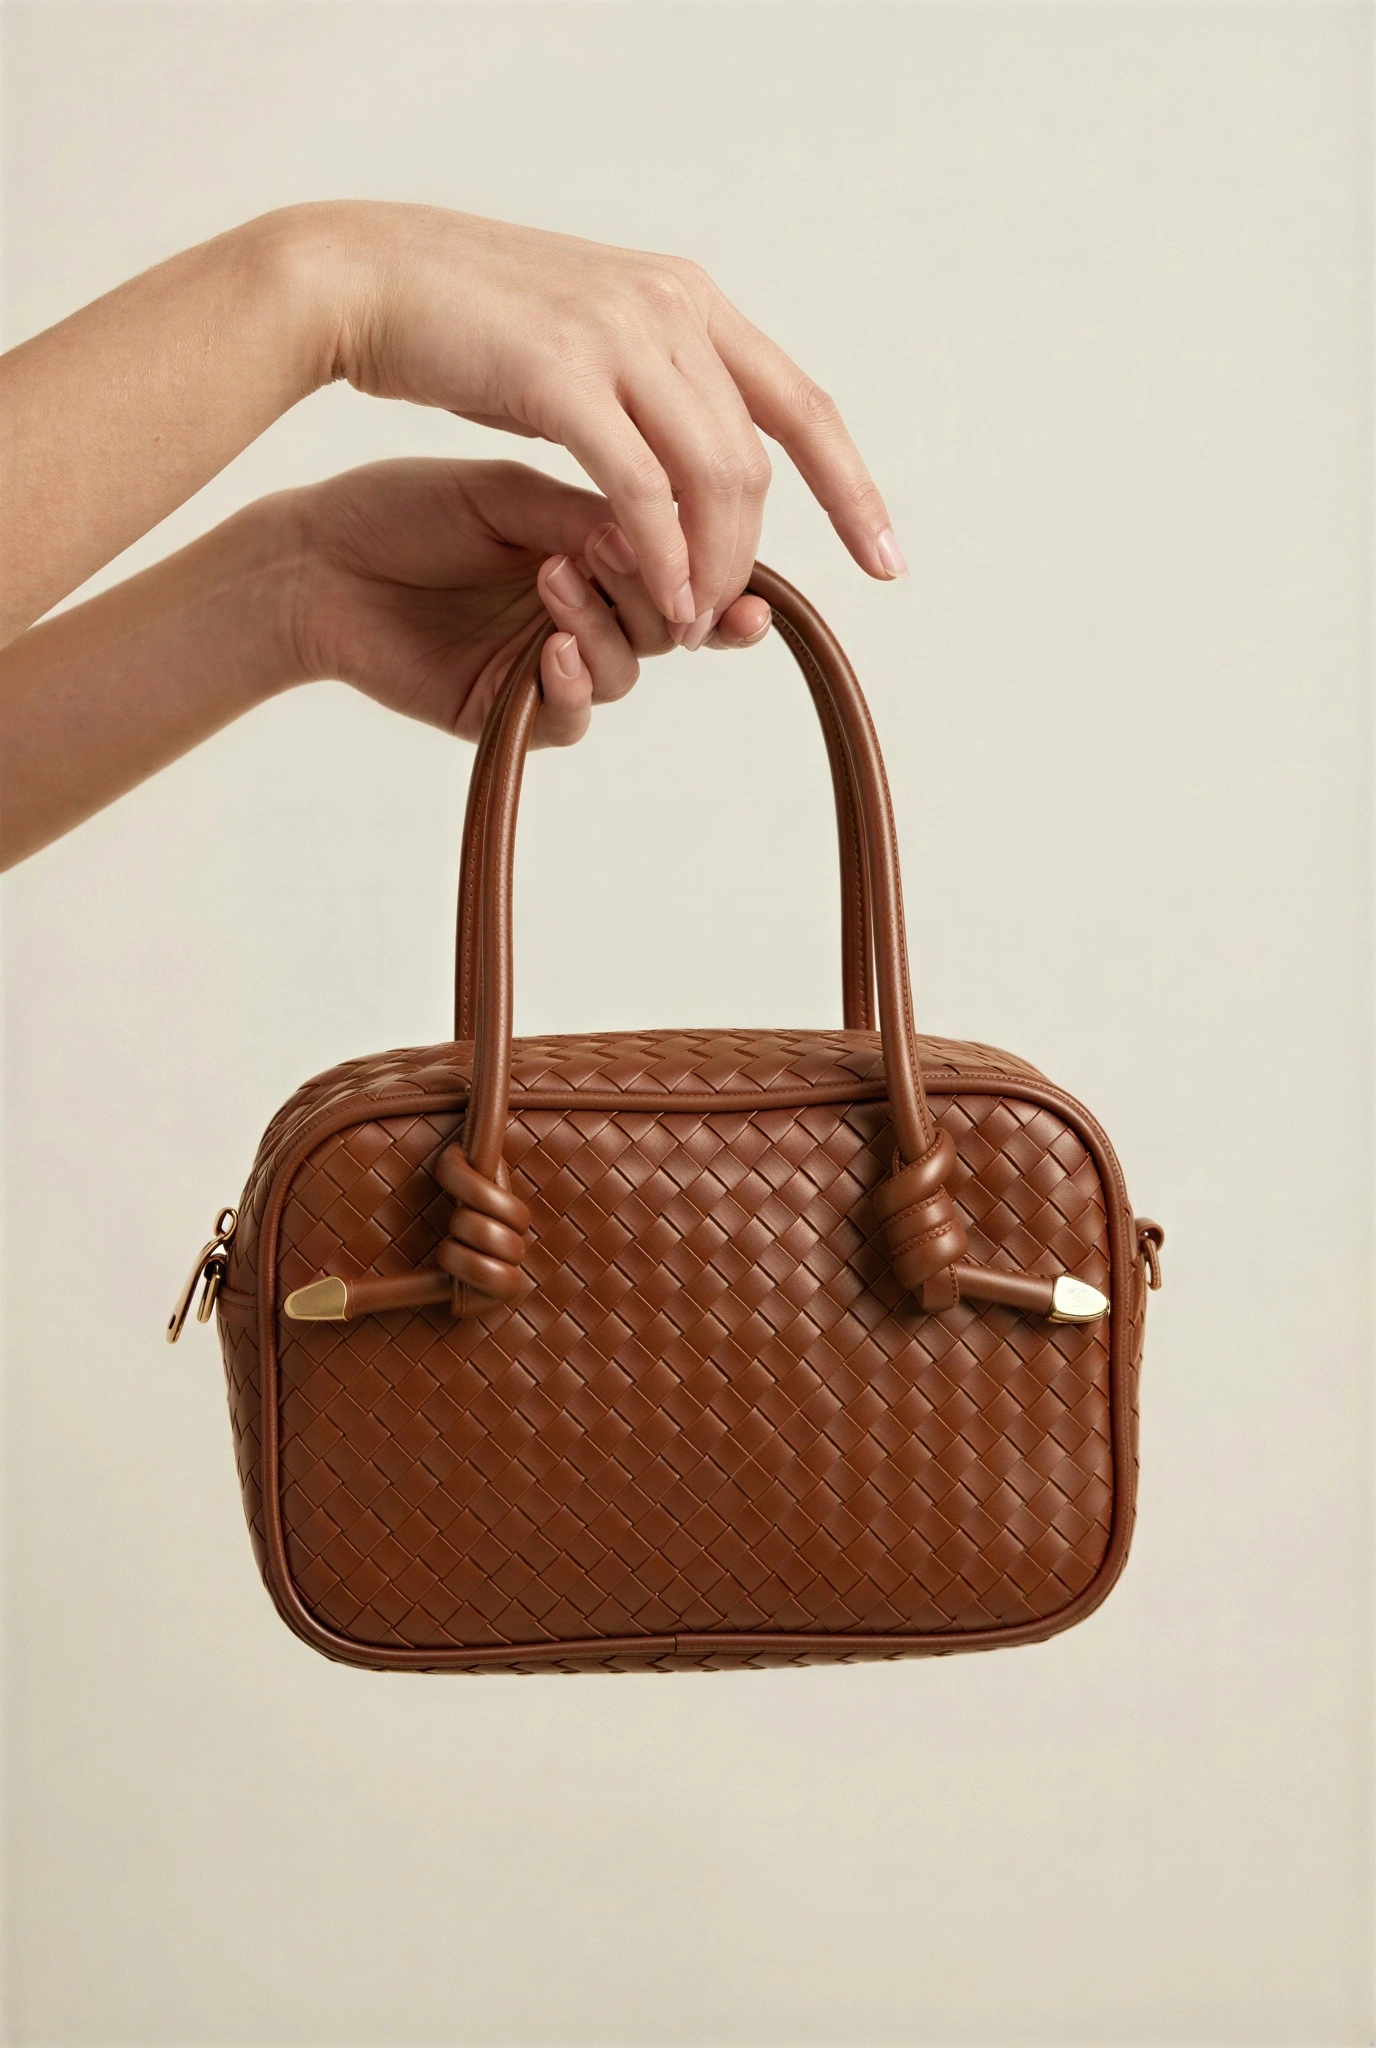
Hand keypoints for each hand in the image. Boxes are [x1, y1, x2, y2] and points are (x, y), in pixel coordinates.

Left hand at [284, 456, 772, 747]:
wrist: (318, 562)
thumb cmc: (403, 513)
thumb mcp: (505, 495)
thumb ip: (586, 513)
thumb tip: (670, 531)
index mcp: (594, 550)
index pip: (681, 568)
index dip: (718, 578)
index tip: (747, 582)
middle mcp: (584, 611)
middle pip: (669, 622)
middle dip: (657, 588)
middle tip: (612, 549)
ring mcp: (549, 665)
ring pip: (627, 668)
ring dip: (605, 624)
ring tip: (553, 580)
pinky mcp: (511, 714)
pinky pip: (572, 717)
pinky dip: (574, 682)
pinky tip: (552, 650)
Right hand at [309, 203, 904, 642]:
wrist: (363, 278)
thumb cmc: (464, 326)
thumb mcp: (586, 349)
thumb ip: (651, 393)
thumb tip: (698, 466)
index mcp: (687, 300)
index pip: (803, 405)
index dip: (851, 488)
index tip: (884, 559)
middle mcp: (670, 307)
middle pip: (757, 459)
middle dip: (751, 553)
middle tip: (723, 619)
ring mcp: (618, 336)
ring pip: (711, 478)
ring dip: (710, 564)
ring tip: (689, 622)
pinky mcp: (561, 377)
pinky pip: (641, 491)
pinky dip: (661, 556)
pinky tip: (661, 600)